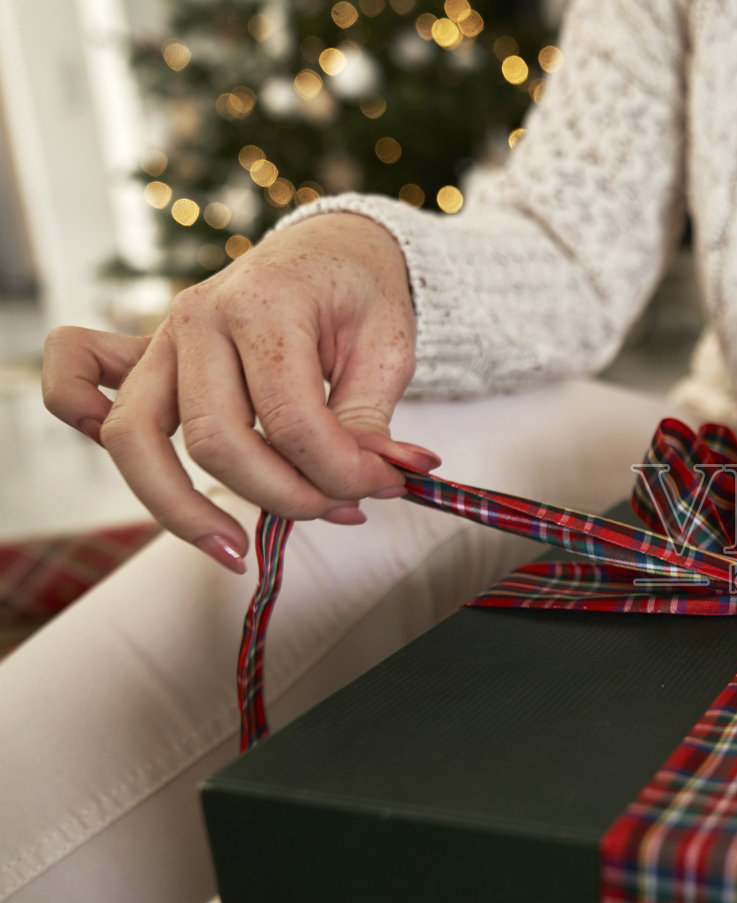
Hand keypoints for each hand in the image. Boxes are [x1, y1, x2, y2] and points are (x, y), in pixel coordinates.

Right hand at [41, 213, 437, 573]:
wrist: (332, 248)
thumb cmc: (358, 293)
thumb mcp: (390, 347)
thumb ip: (373, 419)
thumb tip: (377, 480)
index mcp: (265, 305)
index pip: (293, 420)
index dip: (342, 472)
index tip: (383, 486)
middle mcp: (198, 319)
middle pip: (215, 441)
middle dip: (284, 496)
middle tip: (340, 509)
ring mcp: (162, 339)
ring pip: (135, 440)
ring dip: (183, 509)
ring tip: (235, 550)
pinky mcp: (145, 357)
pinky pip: (76, 385)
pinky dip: (83, 421)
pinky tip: (147, 470)